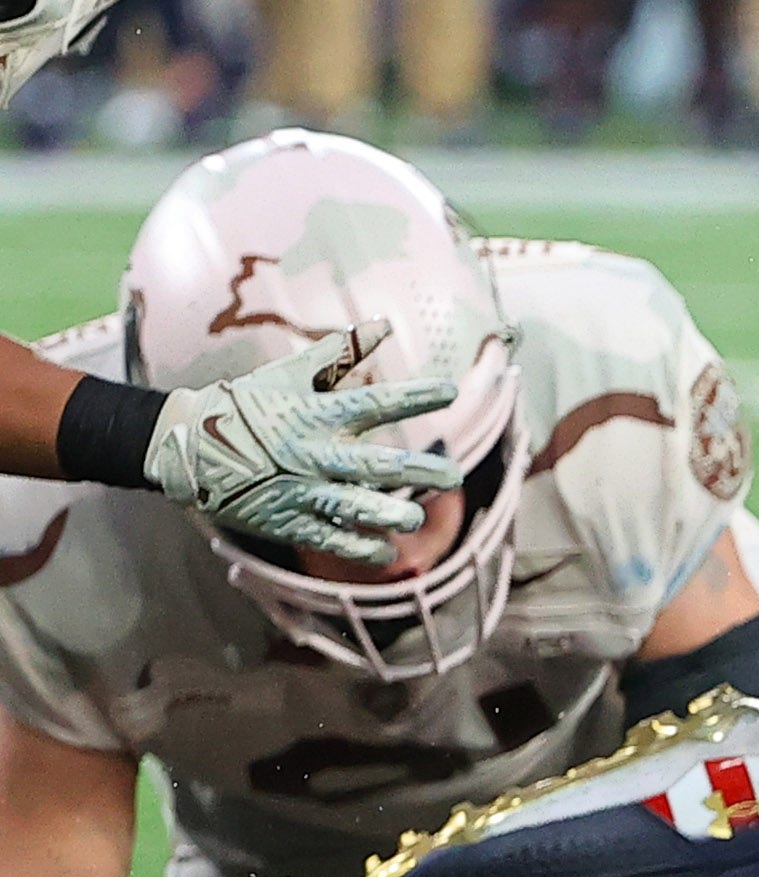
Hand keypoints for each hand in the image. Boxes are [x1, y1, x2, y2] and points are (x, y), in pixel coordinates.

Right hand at [143, 326, 464, 564]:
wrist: (186, 446)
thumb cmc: (244, 404)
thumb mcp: (289, 373)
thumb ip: (339, 352)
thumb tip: (384, 323)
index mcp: (315, 413)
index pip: (375, 401)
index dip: (415, 396)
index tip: (452, 390)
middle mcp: (312, 453)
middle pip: (375, 463)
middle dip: (418, 470)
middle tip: (455, 474)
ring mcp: (298, 490)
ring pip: (353, 506)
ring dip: (388, 514)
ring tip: (415, 517)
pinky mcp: (284, 520)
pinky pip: (327, 537)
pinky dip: (358, 548)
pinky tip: (387, 553)